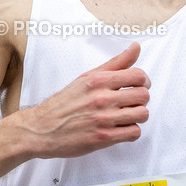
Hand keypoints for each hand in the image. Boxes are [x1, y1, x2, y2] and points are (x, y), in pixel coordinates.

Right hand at [20, 42, 150, 157]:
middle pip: (143, 95)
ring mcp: (103, 119)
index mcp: (98, 81)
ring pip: (142, 114)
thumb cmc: (64, 103)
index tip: (139, 85)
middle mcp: (102, 98)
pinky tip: (120, 128)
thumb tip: (136, 47)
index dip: (144, 81)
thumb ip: (115, 63)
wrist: (42, 128)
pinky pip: (134, 133)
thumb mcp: (87, 77)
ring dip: (137, 115)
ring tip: (126, 115)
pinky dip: (131, 131)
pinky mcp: (104, 138)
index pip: (138, 75)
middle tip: (131, 102)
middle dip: (140, 99)